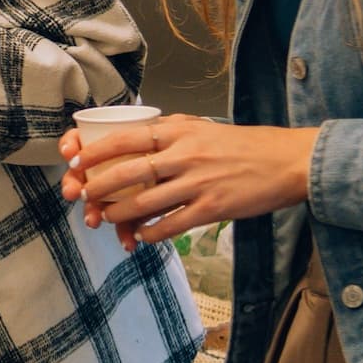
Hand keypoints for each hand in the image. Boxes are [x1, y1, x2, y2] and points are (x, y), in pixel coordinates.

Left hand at [57, 115, 318, 249]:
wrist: (286, 161)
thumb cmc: (241, 144)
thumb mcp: (200, 127)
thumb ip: (168, 131)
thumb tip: (136, 133)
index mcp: (177, 132)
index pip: (125, 138)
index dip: (96, 151)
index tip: (76, 160)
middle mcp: (184, 155)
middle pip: (129, 172)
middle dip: (99, 185)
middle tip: (82, 194)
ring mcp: (199, 183)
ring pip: (147, 201)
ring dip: (120, 213)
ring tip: (105, 218)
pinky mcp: (214, 208)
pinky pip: (174, 224)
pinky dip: (153, 232)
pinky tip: (142, 236)